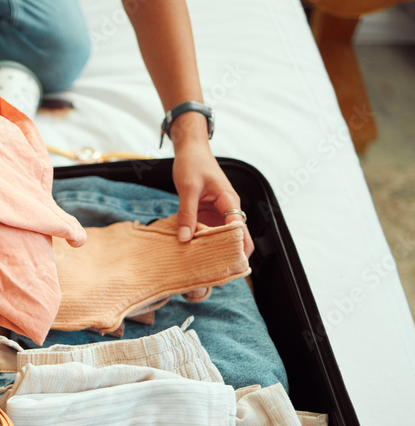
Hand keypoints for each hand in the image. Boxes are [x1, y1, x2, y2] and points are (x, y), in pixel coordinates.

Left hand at [172, 138, 254, 257]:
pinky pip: (206, 232)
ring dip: (212, 250)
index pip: (239, 230)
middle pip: (234, 238)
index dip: (237, 248)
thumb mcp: (188, 188)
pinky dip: (200, 242)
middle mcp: (227, 210)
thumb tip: (185, 238)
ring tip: (201, 267)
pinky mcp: (206, 215)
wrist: (190, 151)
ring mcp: (217, 214)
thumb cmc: (193, 164)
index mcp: (229, 201)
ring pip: (220, 237)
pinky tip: (190, 252)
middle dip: (227, 254)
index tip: (229, 266)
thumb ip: (187, 213)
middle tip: (214, 274)